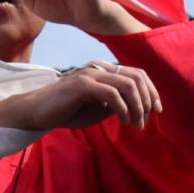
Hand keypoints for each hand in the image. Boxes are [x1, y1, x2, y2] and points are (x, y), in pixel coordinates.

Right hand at [14, 62, 161, 130]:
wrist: (37, 112)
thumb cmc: (67, 111)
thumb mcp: (99, 108)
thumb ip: (117, 103)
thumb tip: (139, 107)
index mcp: (105, 71)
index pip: (137, 74)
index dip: (152, 91)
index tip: (156, 111)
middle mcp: (100, 68)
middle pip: (136, 77)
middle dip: (147, 100)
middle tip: (145, 120)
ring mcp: (91, 74)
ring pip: (127, 84)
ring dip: (137, 107)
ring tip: (136, 124)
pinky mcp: (82, 84)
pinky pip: (112, 93)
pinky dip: (122, 108)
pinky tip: (123, 120)